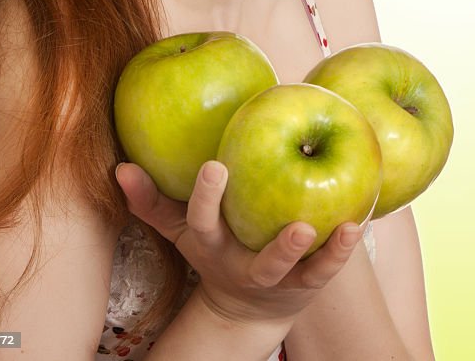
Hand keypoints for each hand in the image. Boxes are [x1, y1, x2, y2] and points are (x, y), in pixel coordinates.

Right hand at [115, 160, 362, 327]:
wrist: (248, 310)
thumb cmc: (217, 249)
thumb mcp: (184, 229)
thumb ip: (152, 199)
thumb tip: (120, 166)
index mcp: (212, 242)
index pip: (201, 219)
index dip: (206, 196)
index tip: (213, 165)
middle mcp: (240, 262)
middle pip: (235, 244)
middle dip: (248, 227)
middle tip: (246, 189)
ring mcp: (274, 277)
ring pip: (282, 268)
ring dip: (291, 248)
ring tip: (305, 227)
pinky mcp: (306, 286)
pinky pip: (324, 270)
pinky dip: (339, 250)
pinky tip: (355, 224)